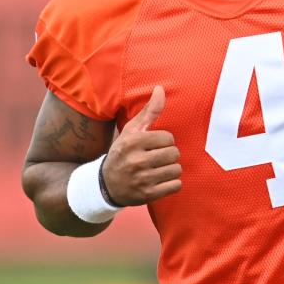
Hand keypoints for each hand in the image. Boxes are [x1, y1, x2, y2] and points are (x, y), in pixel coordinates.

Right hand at [102, 86, 181, 205]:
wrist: (106, 185)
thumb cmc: (123, 152)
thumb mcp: (132, 130)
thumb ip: (149, 111)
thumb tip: (160, 88)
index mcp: (133, 142)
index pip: (168, 138)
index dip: (165, 141)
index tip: (155, 145)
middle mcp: (136, 160)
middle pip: (174, 154)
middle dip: (169, 155)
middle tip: (157, 158)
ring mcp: (142, 179)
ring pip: (176, 170)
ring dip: (171, 169)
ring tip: (159, 169)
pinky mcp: (147, 195)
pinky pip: (176, 186)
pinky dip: (172, 183)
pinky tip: (161, 180)